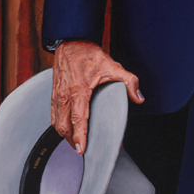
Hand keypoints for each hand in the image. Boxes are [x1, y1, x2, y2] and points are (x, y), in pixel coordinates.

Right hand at [51, 40, 143, 154]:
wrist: (71, 43)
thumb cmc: (90, 55)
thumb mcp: (113, 66)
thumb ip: (129, 82)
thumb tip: (140, 98)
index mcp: (79, 91)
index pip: (78, 119)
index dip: (80, 136)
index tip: (82, 150)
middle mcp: (65, 95)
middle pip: (64, 126)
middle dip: (72, 141)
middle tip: (82, 149)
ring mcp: (57, 95)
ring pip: (56, 123)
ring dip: (65, 135)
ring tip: (75, 143)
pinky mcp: (53, 94)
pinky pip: (53, 115)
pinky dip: (58, 125)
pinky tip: (66, 129)